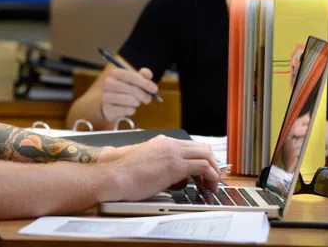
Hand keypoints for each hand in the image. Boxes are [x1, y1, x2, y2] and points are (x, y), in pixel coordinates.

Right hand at [100, 66, 157, 122]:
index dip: (145, 83)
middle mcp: (107, 83)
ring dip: (137, 102)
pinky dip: (131, 110)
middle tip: (148, 99)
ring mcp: (105, 96)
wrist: (110, 103)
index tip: (155, 89)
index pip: (132, 76)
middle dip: (143, 94)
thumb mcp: (134, 80)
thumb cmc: (125, 89)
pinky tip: (130, 108)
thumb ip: (142, 75)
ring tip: (138, 102)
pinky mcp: (106, 109)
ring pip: (128, 100)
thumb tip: (148, 75)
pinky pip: (125, 110)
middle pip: (130, 88)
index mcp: (115, 73)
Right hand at [101, 135, 220, 202]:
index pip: (190, 146)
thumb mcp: (146, 164)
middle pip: (202, 148)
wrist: (114, 177)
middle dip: (211, 163)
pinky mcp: (175, 166)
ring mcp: (173, 153)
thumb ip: (162, 165)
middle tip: (210, 179)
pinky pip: (203, 167)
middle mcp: (169, 143)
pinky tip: (208, 186)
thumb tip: (175, 178)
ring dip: (213, 171)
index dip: (201, 159)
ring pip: (206, 155)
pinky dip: (211, 176)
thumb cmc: (125, 175)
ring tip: (211, 185)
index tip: (203, 173)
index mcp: (162, 142)